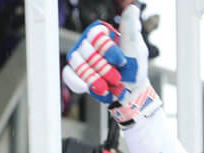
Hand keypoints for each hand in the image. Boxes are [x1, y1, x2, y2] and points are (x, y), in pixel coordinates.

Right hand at [62, 4, 159, 124]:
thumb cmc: (134, 68)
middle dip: (103, 68)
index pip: (95, 35)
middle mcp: (88, 43)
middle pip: (86, 51)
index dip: (107, 49)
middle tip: (117, 77)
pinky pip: (68, 75)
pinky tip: (88, 88)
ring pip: (77, 63)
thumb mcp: (135, 47)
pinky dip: (79, 83)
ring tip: (107, 86)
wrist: (131, 92)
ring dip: (94, 78)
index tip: (121, 61)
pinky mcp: (75, 74)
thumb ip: (131, 28)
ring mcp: (80, 58)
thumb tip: (132, 7)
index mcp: (101, 34)